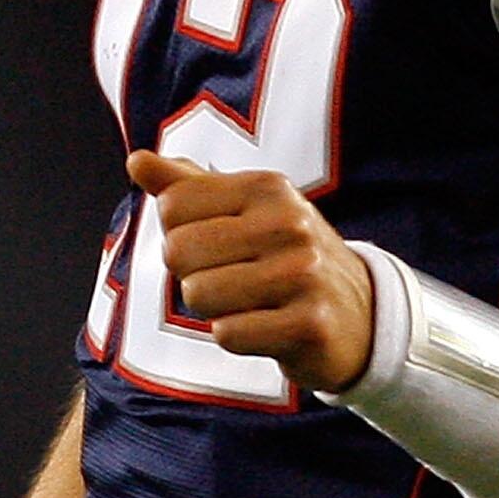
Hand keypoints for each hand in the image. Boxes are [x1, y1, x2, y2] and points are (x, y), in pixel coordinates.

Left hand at [126, 150, 373, 394]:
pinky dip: (237, 337)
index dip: (181, 234)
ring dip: (215, 309)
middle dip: (194, 274)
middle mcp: (288, 223)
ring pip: (198, 294)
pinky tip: (267, 328)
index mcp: (267, 187)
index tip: (219, 245)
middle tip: (237, 279)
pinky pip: (227, 334)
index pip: (172, 205)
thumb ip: (187, 185)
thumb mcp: (244, 212)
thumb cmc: (285, 258)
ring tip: (252, 303)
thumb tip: (136, 160)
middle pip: (177, 252)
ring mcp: (303, 273)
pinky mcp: (309, 324)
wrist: (361, 316)